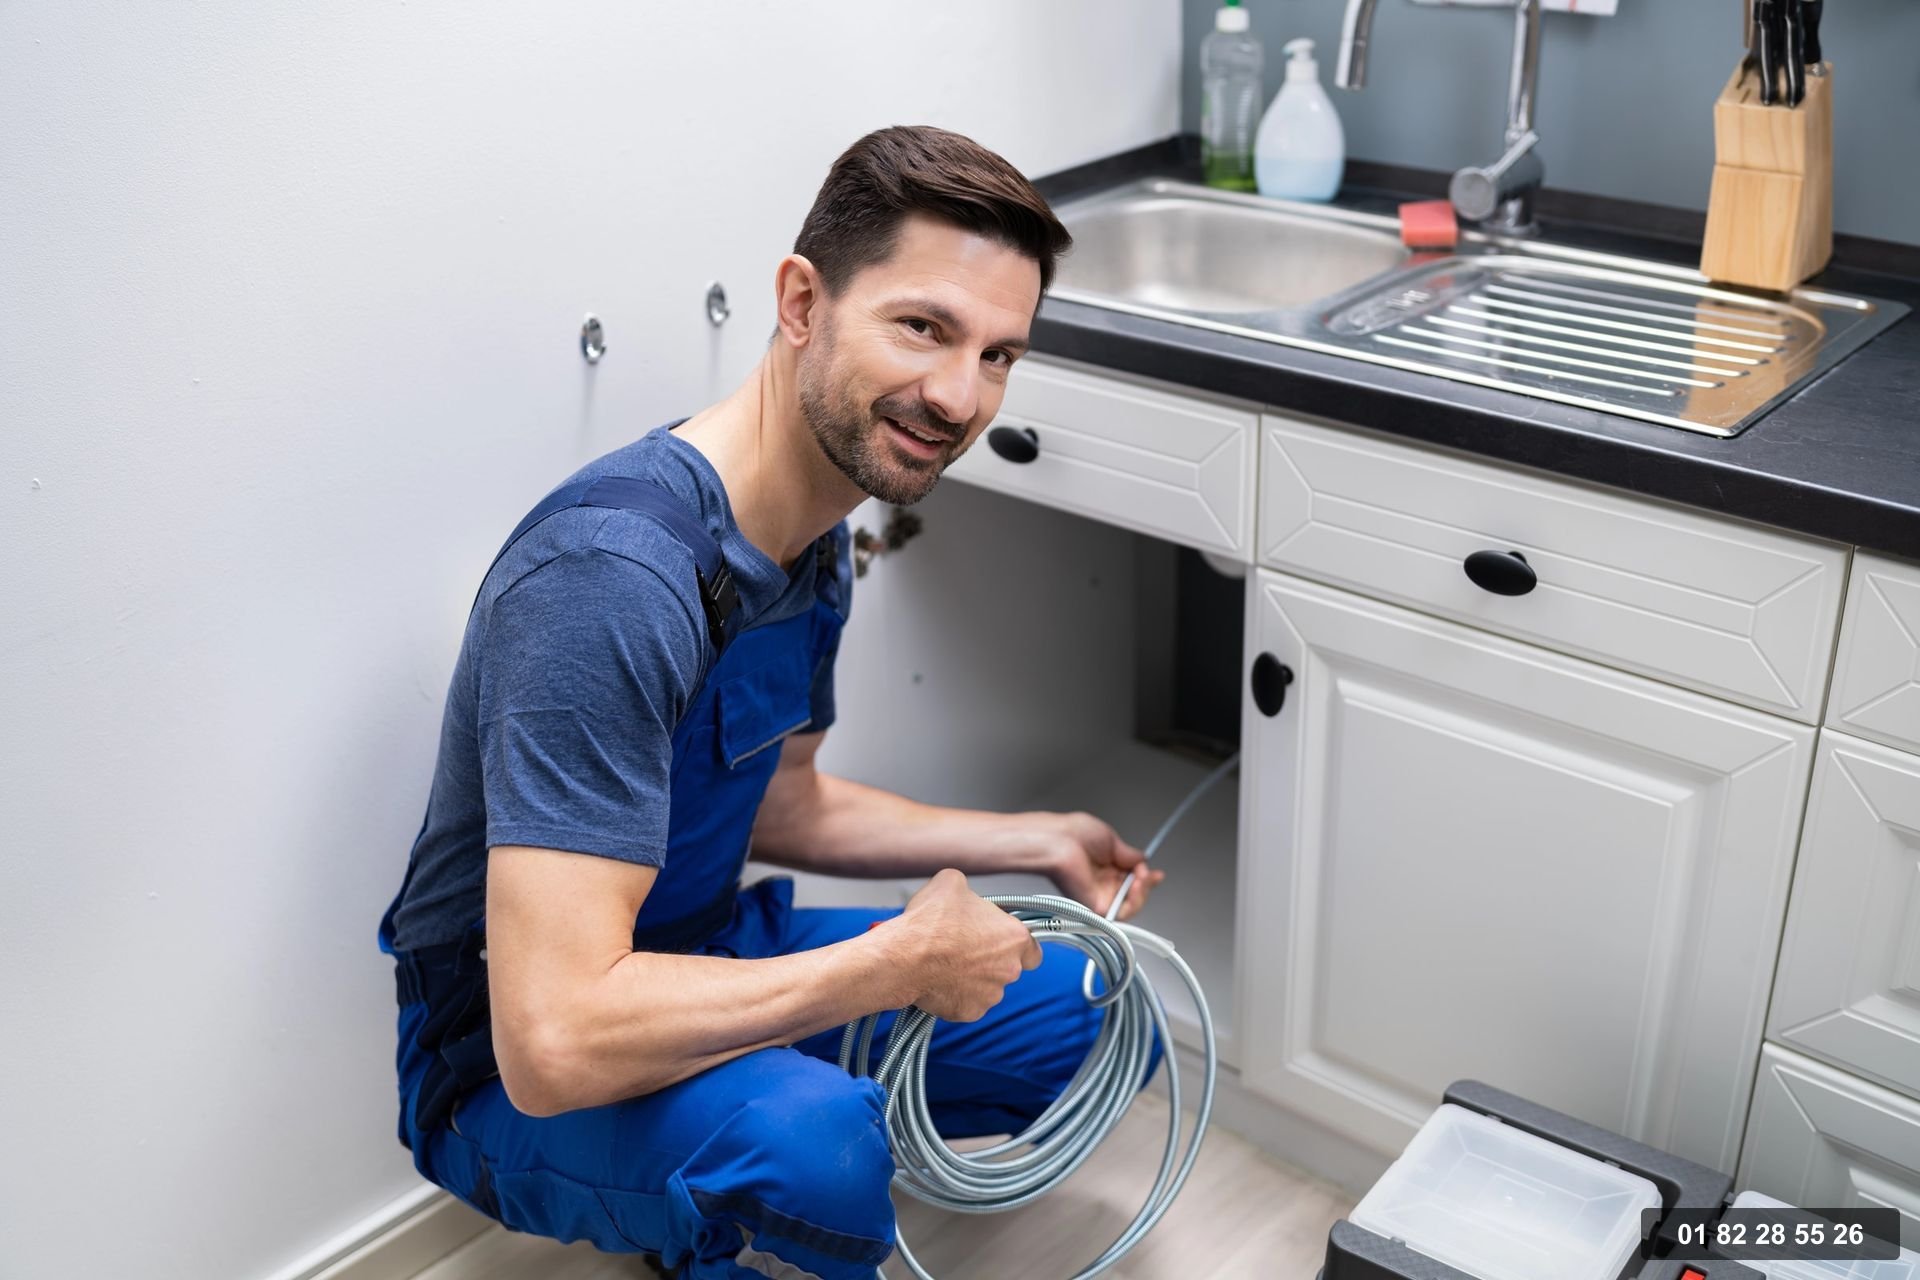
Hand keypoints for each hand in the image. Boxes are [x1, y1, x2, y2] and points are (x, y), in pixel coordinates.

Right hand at [893, 869, 1041, 1021]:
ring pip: (987, 987)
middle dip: (989, 960)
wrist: (903, 957)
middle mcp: (1009, 969)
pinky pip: (967, 1003)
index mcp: (1014, 938)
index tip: (1001, 942)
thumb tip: (963, 893)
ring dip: (972, 978)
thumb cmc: (930, 921)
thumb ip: (969, 890)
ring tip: (946, 963)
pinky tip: (938, 980)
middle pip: (1007, 967)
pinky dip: (955, 995)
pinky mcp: (970, 1012)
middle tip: (963, 948)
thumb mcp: (951, 883)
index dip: (1017, 946)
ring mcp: (990, 994)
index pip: (1032, 950)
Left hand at [1038, 811, 1160, 920]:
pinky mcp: (1095, 906)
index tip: (1156, 874)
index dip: (1145, 878)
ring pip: (1131, 906)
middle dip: (1146, 884)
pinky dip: (1135, 902)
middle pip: (1133, 894)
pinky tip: (1136, 886)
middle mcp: (1102, 884)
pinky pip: (1121, 913)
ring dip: (1142, 892)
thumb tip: (1142, 860)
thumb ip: (1129, 855)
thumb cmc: (1073, 834)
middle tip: (1147, 874)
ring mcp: (1099, 895)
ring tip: (1142, 878)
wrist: (1058, 841)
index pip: (1130, 880)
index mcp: (1105, 867)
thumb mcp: (1111, 840)